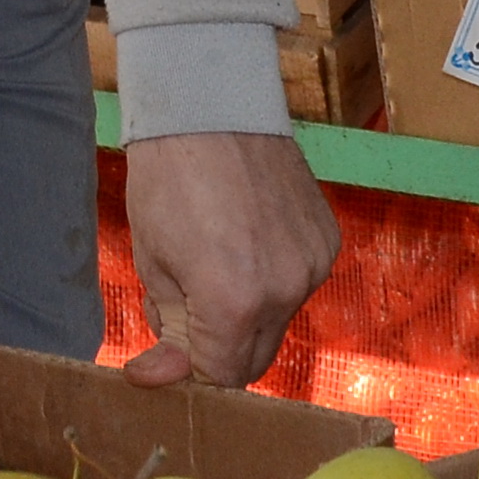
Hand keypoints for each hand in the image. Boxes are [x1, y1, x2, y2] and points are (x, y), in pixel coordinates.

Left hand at [116, 129, 337, 387]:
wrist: (210, 102)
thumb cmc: (167, 176)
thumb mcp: (151, 260)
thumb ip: (168, 325)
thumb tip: (162, 376)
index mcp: (234, 301)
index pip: (219, 376)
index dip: (186, 369)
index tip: (160, 351)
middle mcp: (285, 290)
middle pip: (254, 359)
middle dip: (215, 348)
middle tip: (182, 308)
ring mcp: (313, 263)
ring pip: (277, 322)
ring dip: (245, 315)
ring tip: (211, 264)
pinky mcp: (327, 239)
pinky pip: (298, 284)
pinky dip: (270, 280)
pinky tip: (243, 241)